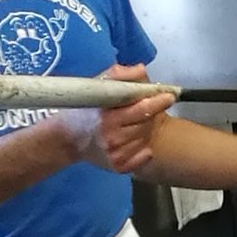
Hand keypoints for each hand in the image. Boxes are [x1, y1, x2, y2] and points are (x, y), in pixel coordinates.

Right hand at [56, 62, 178, 175]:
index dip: (156, 101)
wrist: (67, 139)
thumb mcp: (96, 86)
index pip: (140, 108)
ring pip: (146, 138)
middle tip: (147, 107)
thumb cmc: (85, 109)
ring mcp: (116, 155)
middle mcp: (112, 138)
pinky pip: (145, 156)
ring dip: (146, 129)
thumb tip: (141, 69)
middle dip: (151, 113)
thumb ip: (118, 75)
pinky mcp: (118, 167)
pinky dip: (144, 148)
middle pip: (147, 123)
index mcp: (107, 117)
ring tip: (134, 123)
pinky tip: (134, 140)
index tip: (168, 96)